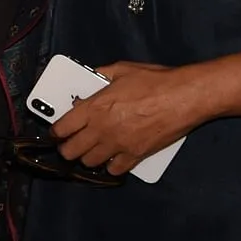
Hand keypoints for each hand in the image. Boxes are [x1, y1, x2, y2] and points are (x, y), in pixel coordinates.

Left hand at [53, 61, 211, 173]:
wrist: (185, 97)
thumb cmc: (155, 81)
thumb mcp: (121, 70)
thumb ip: (100, 76)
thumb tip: (90, 81)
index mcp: (94, 107)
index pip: (62, 128)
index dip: (55, 132)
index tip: (56, 133)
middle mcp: (102, 129)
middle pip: (71, 151)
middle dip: (67, 148)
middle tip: (71, 143)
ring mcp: (118, 145)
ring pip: (89, 163)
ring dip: (87, 158)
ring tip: (91, 150)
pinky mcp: (136, 155)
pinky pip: (114, 170)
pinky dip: (111, 167)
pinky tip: (113, 159)